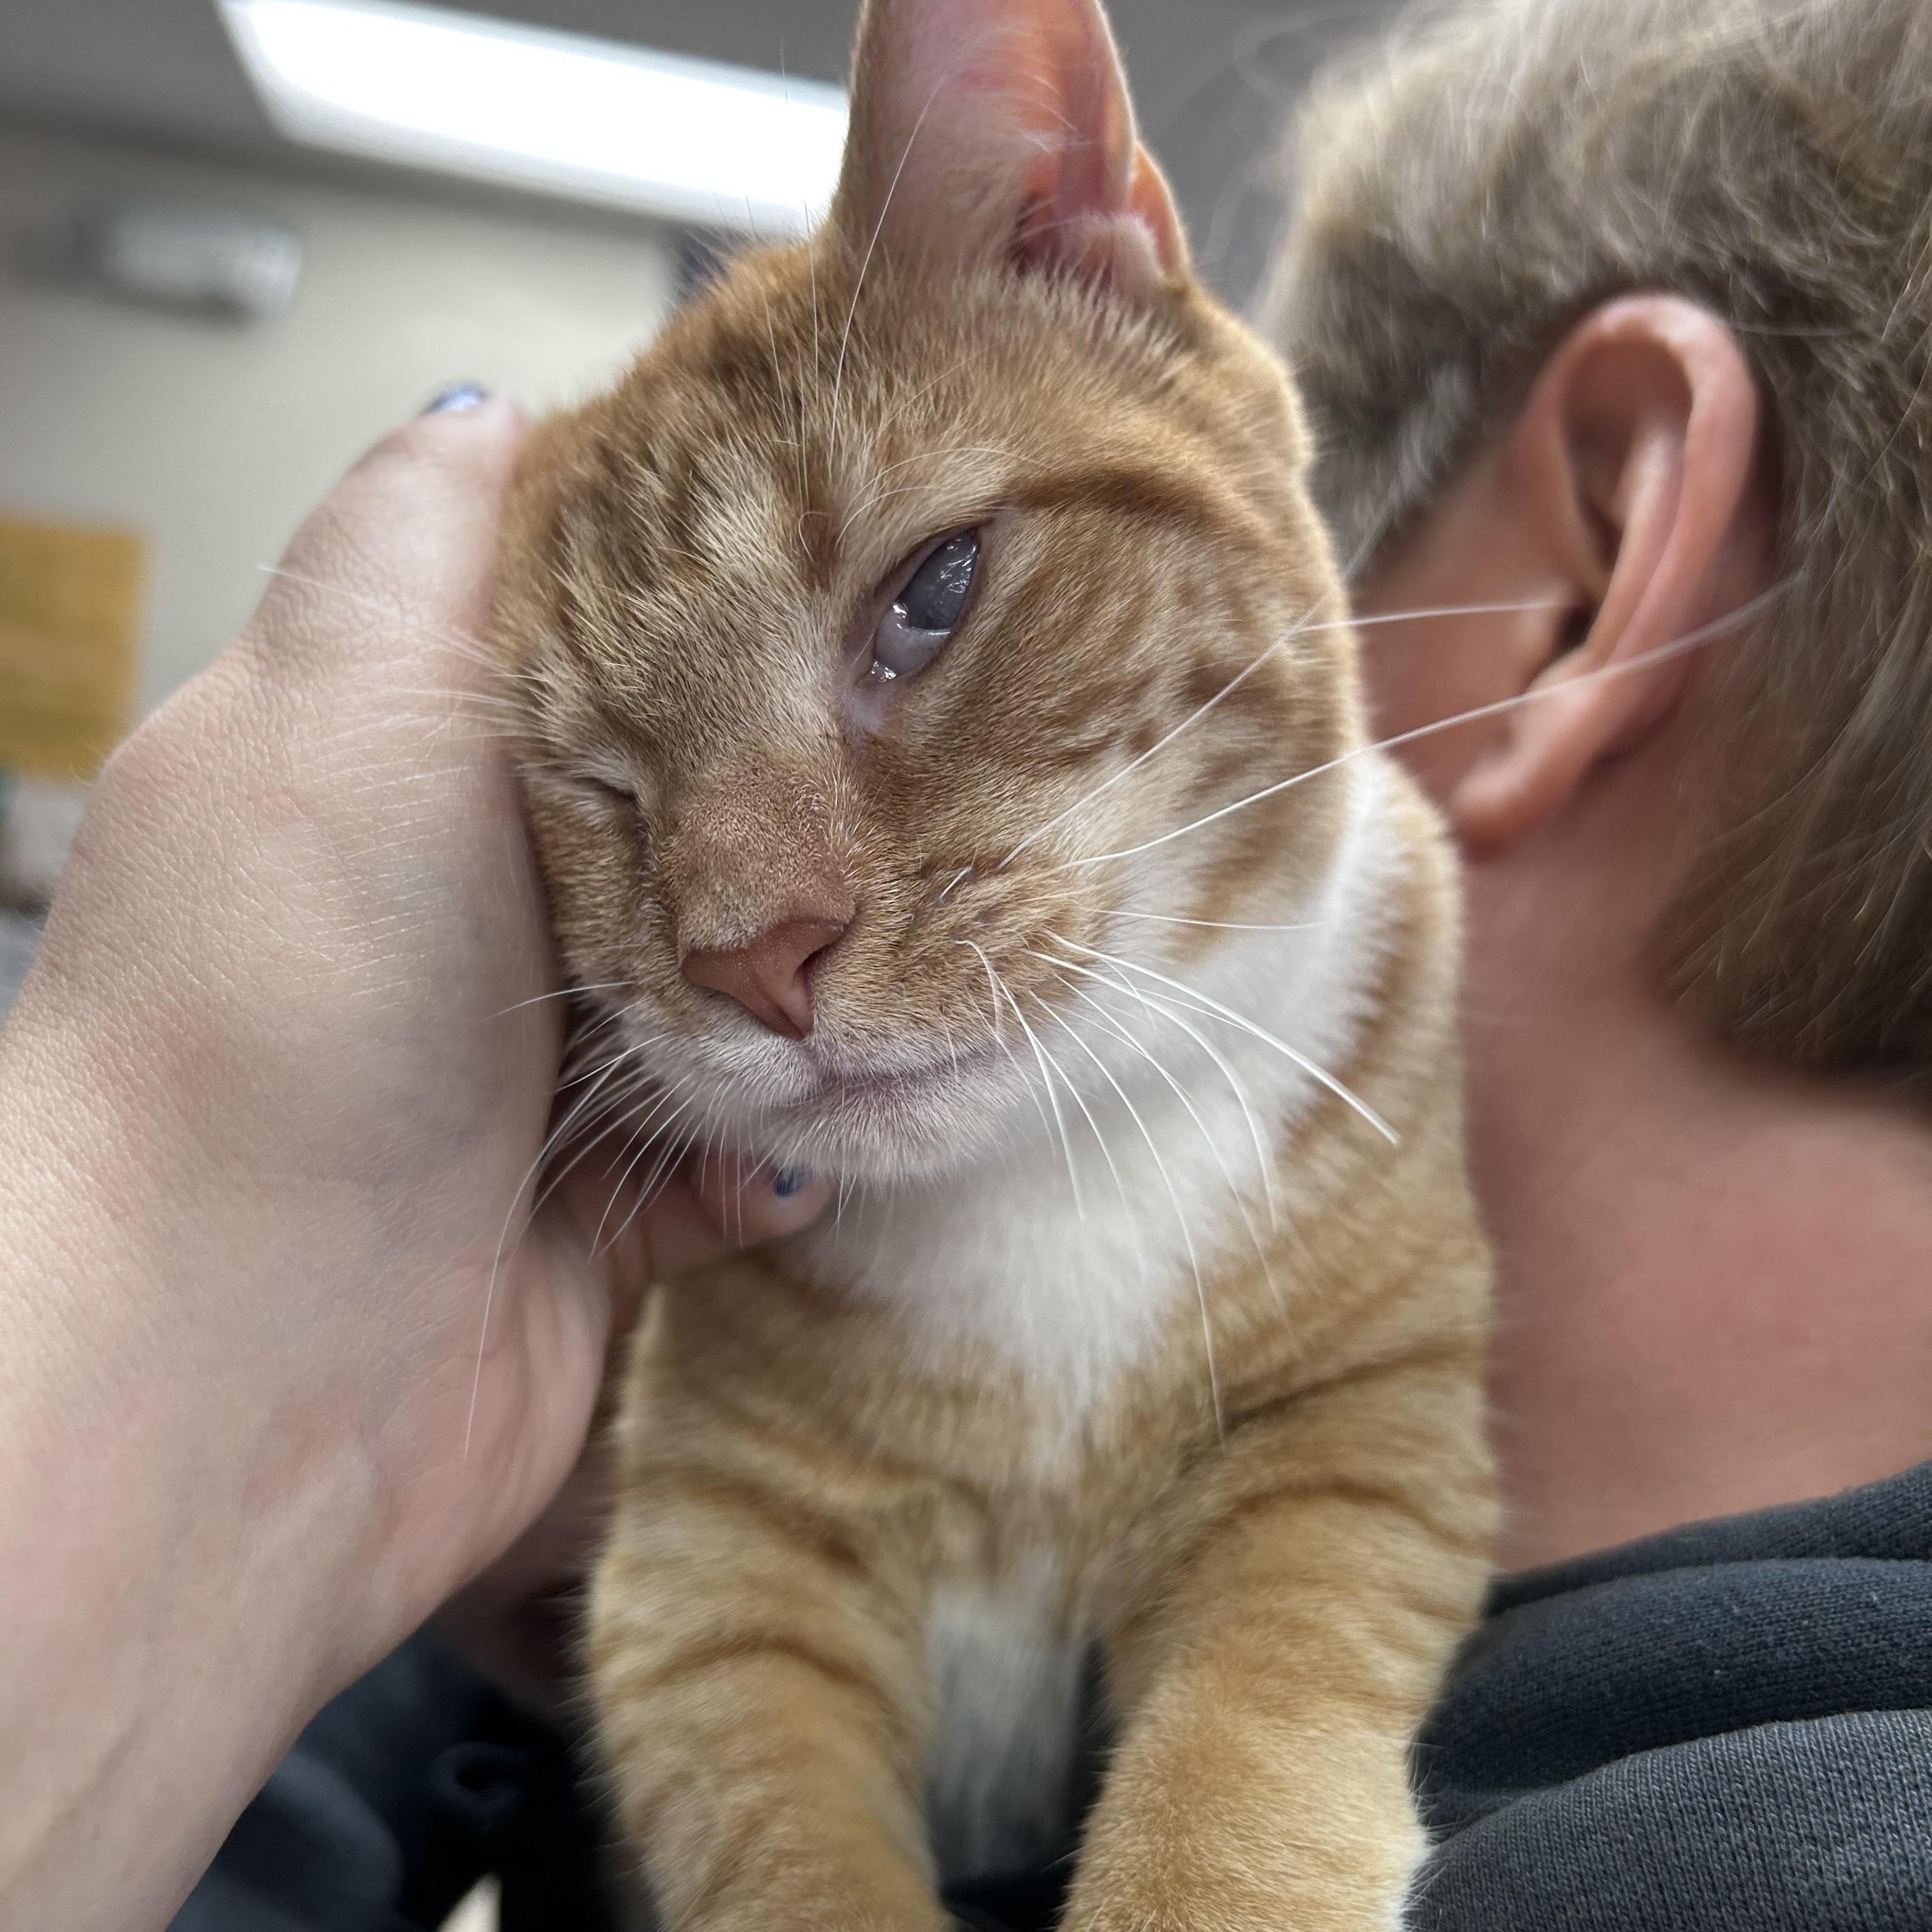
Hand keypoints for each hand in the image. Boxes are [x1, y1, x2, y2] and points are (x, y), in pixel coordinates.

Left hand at [0, 394, 824, 1929]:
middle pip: (688, 824)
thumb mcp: (342, 705)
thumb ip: (423, 540)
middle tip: (908, 805)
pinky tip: (792, 1138)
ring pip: (735, 993)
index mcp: (395, 768)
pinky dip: (774, 1146)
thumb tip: (498, 412)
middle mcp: (461, 914)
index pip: (592, 646)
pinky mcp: (591, 1212)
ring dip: (810, 1000)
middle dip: (797, 825)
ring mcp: (526, 1072)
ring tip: (879, 984)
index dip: (720, 617)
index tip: (845, 605)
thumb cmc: (275, 1028)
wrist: (239, 1374)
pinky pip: (735, 1151)